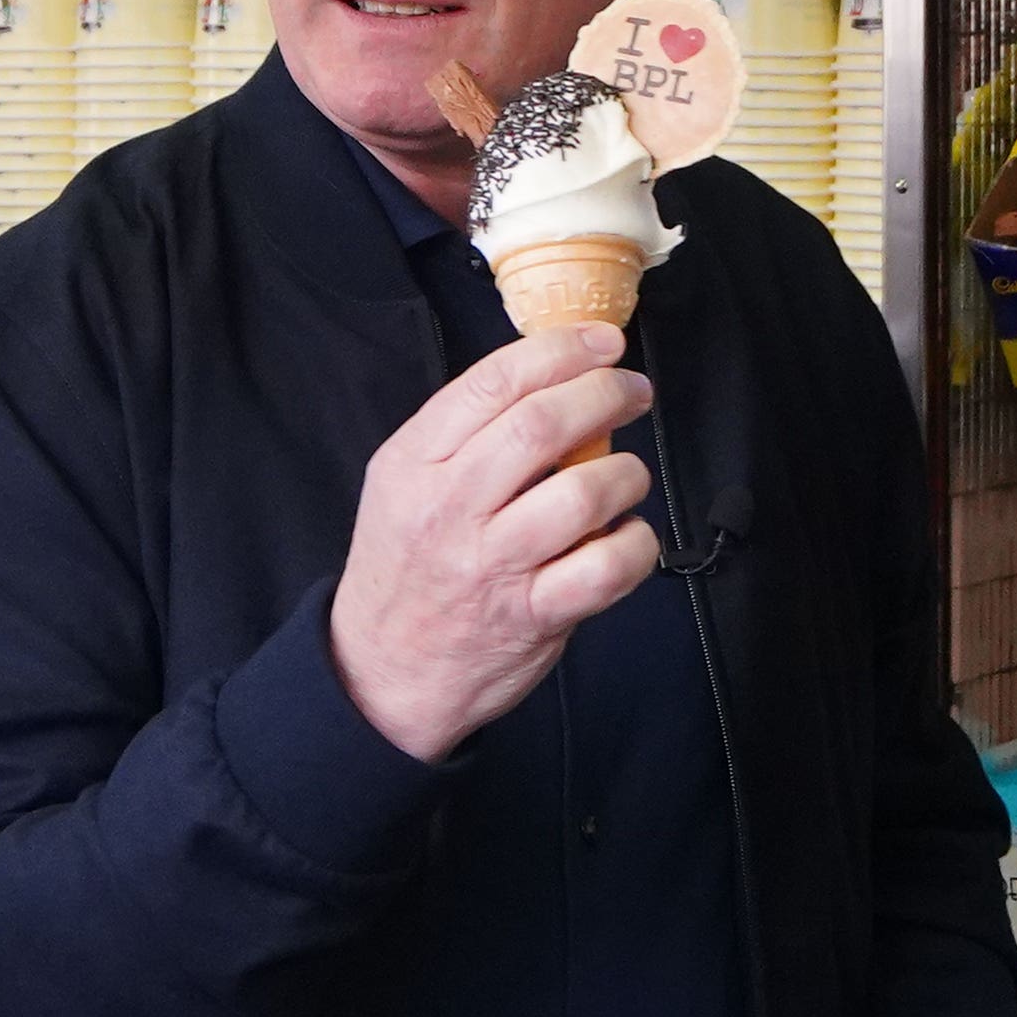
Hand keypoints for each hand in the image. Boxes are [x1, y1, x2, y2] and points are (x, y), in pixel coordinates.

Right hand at [327, 325, 656, 762]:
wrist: (381, 672)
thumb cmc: (407, 566)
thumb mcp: (403, 484)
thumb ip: (464, 435)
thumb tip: (554, 380)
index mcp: (415, 463)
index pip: (494, 384)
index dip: (561, 351)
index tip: (603, 343)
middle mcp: (450, 508)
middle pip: (541, 427)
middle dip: (605, 394)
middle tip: (633, 391)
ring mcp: (492, 564)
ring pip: (583, 494)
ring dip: (627, 473)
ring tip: (627, 475)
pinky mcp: (532, 616)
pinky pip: (607, 568)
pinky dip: (635, 543)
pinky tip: (627, 538)